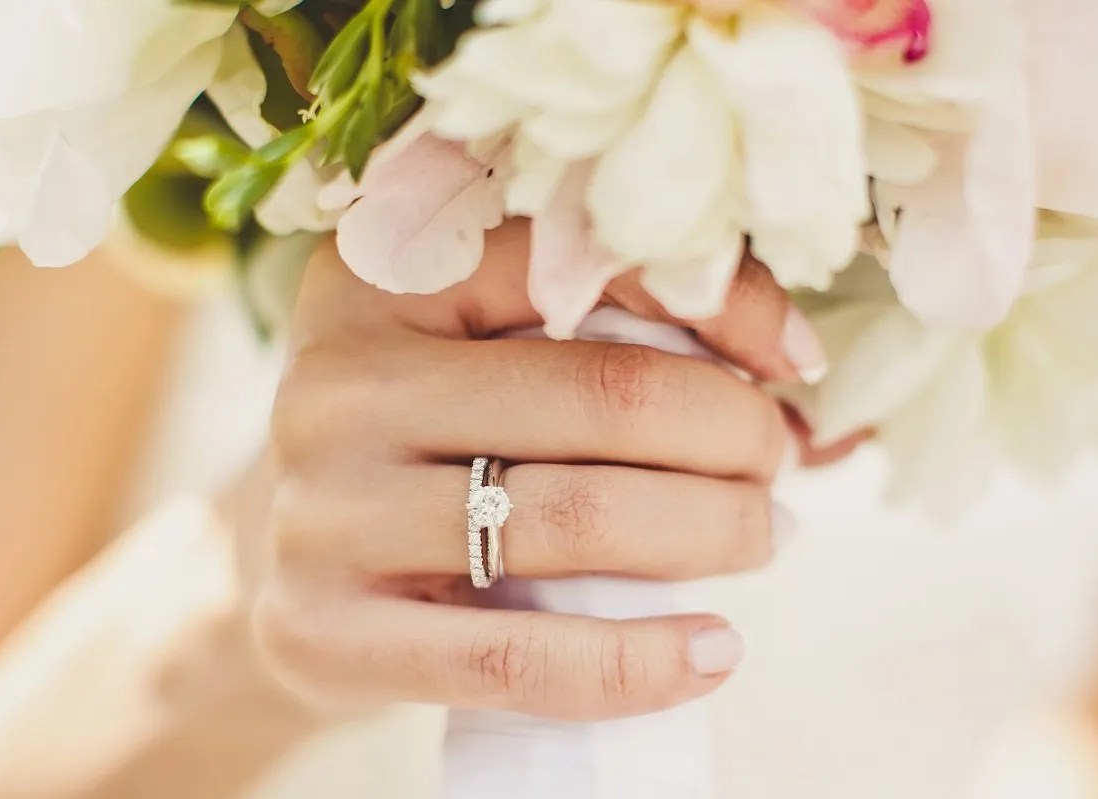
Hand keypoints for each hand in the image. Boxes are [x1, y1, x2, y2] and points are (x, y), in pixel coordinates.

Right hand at [248, 221, 819, 721]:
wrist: (299, 559)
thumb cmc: (429, 438)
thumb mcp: (488, 351)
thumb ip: (620, 326)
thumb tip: (798, 367)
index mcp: (387, 274)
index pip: (594, 264)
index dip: (729, 309)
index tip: (796, 365)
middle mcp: (339, 380)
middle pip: (604, 400)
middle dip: (734, 437)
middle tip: (775, 468)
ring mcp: (322, 510)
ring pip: (574, 521)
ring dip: (711, 534)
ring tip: (763, 538)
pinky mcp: (320, 630)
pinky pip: (512, 659)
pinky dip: (635, 664)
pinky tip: (713, 653)